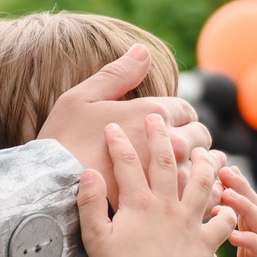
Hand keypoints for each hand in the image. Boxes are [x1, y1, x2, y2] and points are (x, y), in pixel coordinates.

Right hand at [38, 46, 214, 204]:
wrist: (53, 188)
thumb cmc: (62, 140)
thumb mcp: (81, 98)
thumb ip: (117, 74)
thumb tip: (142, 50)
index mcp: (153, 113)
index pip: (186, 110)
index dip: (177, 116)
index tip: (168, 124)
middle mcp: (171, 143)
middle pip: (200, 137)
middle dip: (191, 138)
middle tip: (180, 146)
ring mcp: (172, 176)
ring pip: (203, 168)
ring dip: (200, 166)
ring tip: (193, 170)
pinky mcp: (169, 206)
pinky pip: (198, 198)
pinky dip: (201, 195)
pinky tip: (194, 197)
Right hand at [76, 113, 235, 256]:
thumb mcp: (95, 237)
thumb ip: (90, 202)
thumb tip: (88, 171)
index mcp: (138, 203)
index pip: (126, 163)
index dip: (119, 142)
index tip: (113, 126)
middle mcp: (166, 206)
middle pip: (166, 163)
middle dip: (161, 136)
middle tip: (159, 116)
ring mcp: (189, 222)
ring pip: (202, 183)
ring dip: (205, 164)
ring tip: (207, 151)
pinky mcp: (205, 242)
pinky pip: (222, 221)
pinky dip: (227, 209)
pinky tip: (229, 201)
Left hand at [201, 166, 256, 256]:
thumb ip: (200, 254)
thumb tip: (174, 233)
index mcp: (245, 244)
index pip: (235, 210)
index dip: (223, 190)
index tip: (204, 169)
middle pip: (251, 208)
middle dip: (237, 186)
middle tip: (219, 166)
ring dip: (246, 207)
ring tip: (228, 192)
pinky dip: (252, 241)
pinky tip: (235, 234)